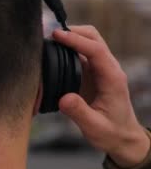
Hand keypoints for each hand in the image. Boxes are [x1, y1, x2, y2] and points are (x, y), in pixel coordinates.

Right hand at [53, 26, 148, 167]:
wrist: (122, 137)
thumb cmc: (111, 133)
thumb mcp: (95, 127)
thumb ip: (79, 112)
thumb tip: (64, 98)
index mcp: (112, 78)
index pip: (96, 50)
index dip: (76, 40)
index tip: (56, 36)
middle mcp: (107, 69)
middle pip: (93, 37)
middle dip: (72, 31)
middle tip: (48, 35)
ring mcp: (99, 69)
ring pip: (86, 41)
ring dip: (69, 37)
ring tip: (47, 41)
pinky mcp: (90, 72)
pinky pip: (78, 53)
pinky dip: (66, 47)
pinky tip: (52, 52)